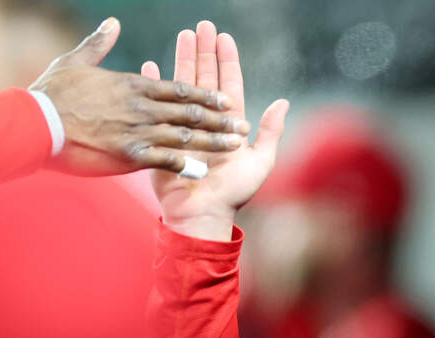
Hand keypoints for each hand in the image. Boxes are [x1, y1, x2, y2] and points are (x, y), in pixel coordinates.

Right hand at [27, 17, 249, 175]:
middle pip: (190, 113)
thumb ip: (98, 43)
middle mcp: (142, 108)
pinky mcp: (128, 155)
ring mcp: (138, 132)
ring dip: (212, 142)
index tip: (227, 101)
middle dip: (219, 120)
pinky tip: (203, 171)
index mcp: (134, 86)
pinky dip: (184, 165)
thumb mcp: (75, 61)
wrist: (35, 123)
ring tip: (235, 147)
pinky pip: (164, 160)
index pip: (180, 89)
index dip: (207, 96)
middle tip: (242, 126)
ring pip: (184, 136)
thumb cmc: (51, 93)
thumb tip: (113, 23)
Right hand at [144, 21, 288, 241]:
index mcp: (230, 125)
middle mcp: (208, 122)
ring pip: (184, 86)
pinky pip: (157, 107)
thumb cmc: (234, 194)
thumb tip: (284, 102)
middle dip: (204, 51)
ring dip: (182, 60)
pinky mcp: (164, 136)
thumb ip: (270, 132)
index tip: (223, 37)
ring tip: (181, 36)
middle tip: (200, 26)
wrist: (203, 215)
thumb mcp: (260, 162)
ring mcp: (185, 127)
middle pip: (205, 79)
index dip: (227, 60)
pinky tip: (151, 66)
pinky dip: (154, 86)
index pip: (229, 85)